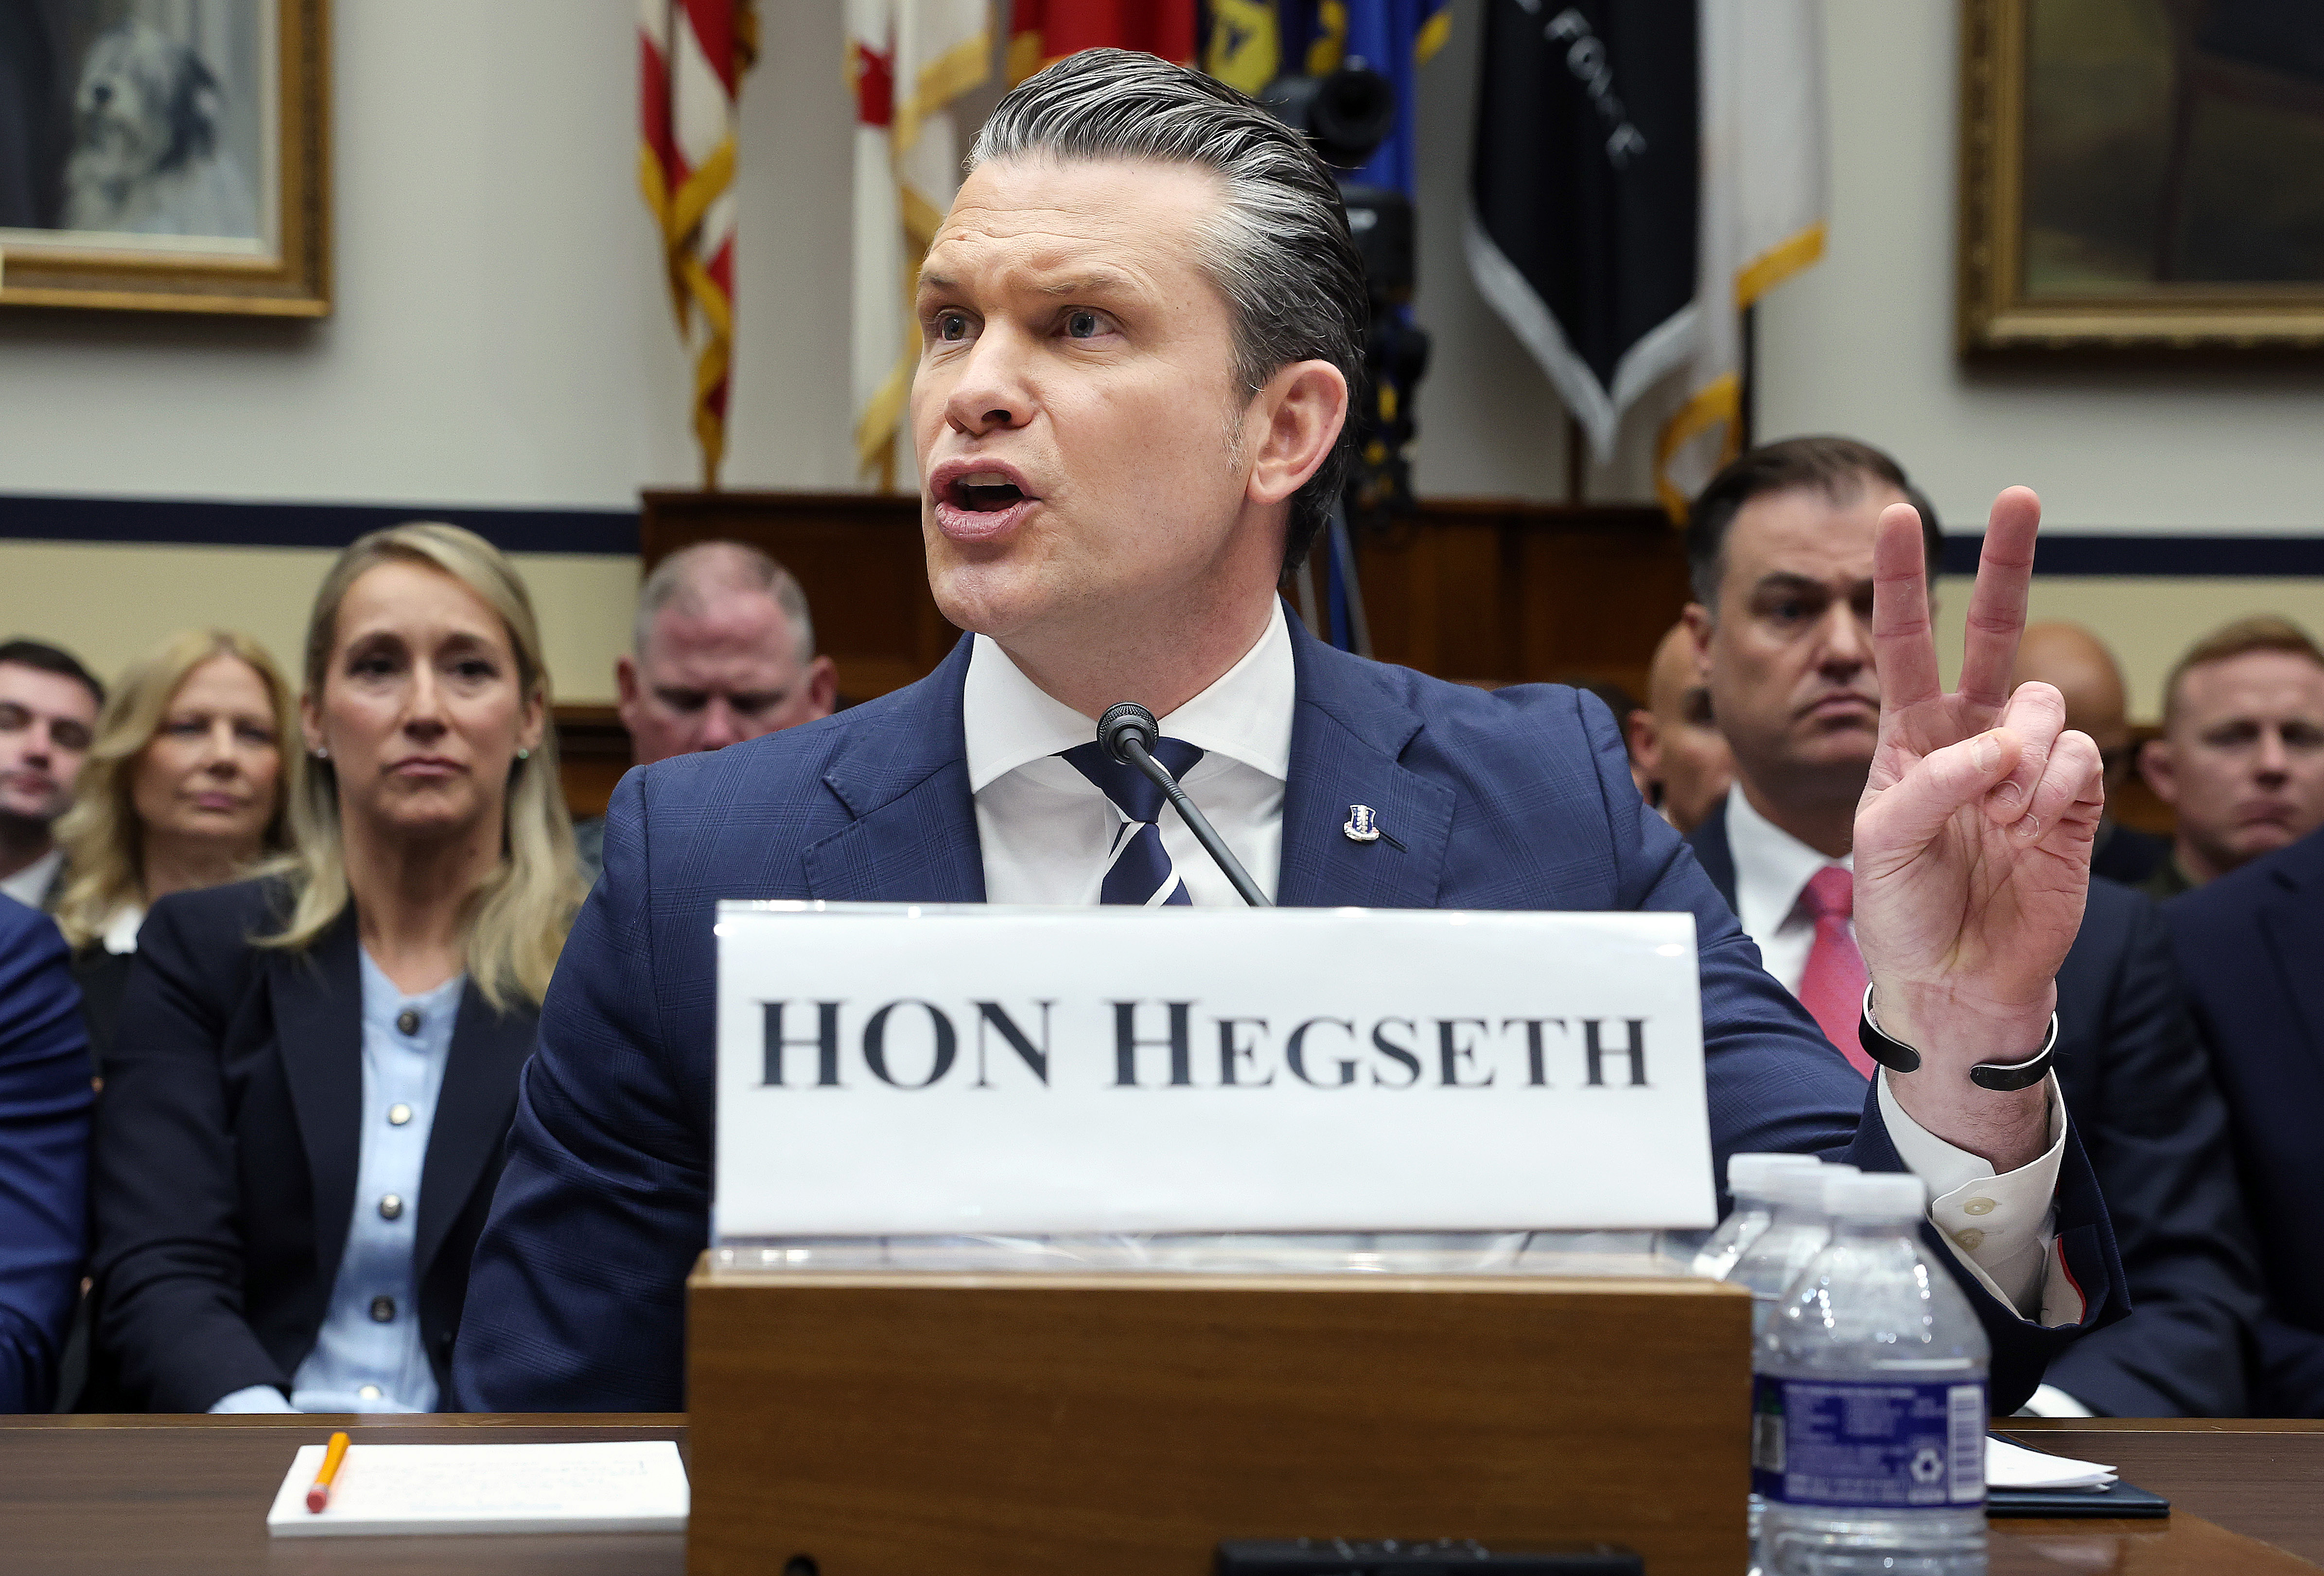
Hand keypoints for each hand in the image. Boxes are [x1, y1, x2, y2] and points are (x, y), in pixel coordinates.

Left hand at [1851, 488, 2103, 1165]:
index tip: (1895, 514)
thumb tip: (2001, 742)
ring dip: (2023, 756)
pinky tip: (2032, 830)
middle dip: (2008, 564)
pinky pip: (2080, 758)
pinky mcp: (2074, 798)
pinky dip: (2055, 793)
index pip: (1905, 642)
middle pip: (1996, 634)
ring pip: (2045, 704)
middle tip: (2020, 495)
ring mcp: (2025, 765)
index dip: (1905, 580)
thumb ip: (1930, 783)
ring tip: (2001, 815)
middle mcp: (1969, 738)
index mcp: (1908, 738)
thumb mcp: (1882, 844)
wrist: (1955, 979)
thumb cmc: (1903, 910)